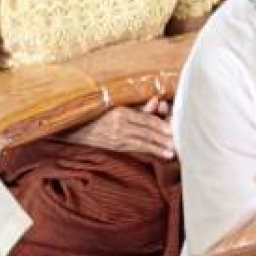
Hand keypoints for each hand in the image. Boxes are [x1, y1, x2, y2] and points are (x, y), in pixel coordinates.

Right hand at [63, 104, 177, 162]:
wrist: (78, 129)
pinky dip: (150, 150)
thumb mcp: (117, 107)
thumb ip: (138, 107)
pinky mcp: (116, 146)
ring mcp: (117, 137)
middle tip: (177, 142)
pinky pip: (136, 148)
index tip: (173, 128)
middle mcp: (119, 125)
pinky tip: (160, 153)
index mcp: (121, 112)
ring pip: (143, 142)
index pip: (146, 119)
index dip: (161, 124)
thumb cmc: (99, 114)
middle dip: (163, 138)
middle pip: (146, 132)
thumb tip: (156, 102)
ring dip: (159, 147)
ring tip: (171, 152)